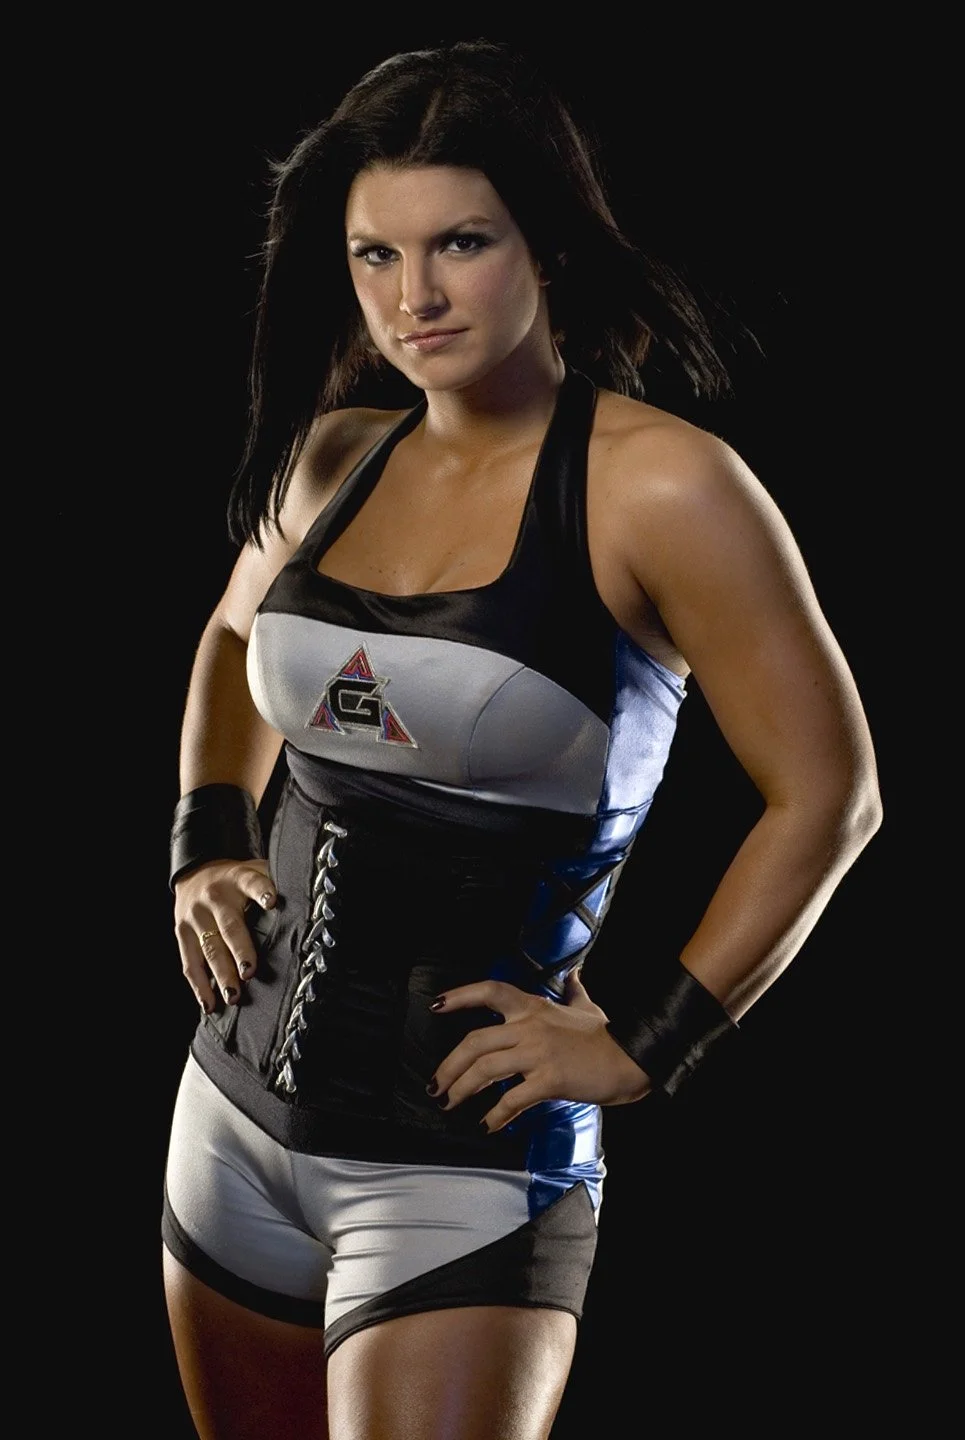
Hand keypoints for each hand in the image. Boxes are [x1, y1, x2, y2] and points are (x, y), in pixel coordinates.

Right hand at [174, 859, 276, 1011]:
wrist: (194, 873)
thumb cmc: (236, 879)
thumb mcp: (255, 871)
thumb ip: (275, 882)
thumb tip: (307, 900)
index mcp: (239, 879)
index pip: (252, 883)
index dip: (262, 891)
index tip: (272, 902)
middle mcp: (215, 897)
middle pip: (229, 926)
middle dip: (240, 950)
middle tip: (249, 972)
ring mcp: (196, 916)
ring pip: (208, 948)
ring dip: (221, 974)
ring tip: (233, 996)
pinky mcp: (181, 932)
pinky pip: (190, 963)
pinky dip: (199, 986)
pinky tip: (210, 1003)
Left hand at [428, 969, 651, 1131]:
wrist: (632, 1058)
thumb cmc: (606, 1035)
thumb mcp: (586, 1006)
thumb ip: (574, 989)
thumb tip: (574, 974)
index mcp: (534, 1007)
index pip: (490, 992)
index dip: (461, 996)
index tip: (437, 1005)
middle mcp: (530, 1026)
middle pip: (475, 1042)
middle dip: (449, 1066)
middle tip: (436, 1086)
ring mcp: (539, 1053)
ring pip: (486, 1069)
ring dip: (461, 1088)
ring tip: (450, 1103)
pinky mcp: (550, 1079)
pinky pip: (513, 1100)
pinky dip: (496, 1115)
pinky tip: (487, 1125)